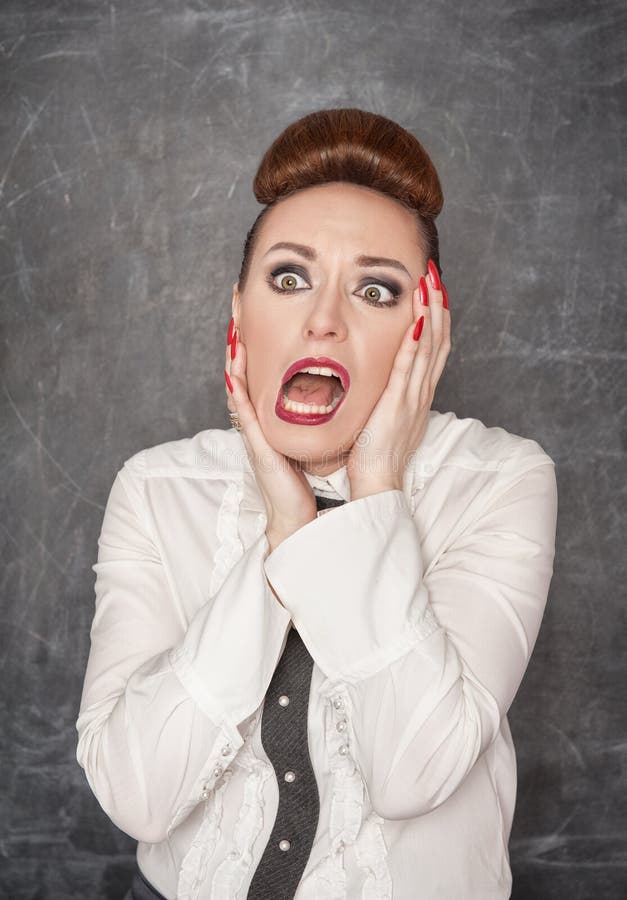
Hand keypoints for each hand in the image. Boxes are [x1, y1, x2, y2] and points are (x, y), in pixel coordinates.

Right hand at [224, 327, 317, 554]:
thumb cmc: (301, 485)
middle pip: (242, 377)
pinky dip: (238, 394)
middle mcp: (258, 426)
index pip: (258, 378)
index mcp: (269, 423)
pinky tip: (234, 373)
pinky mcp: (258, 448)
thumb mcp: (304, 444)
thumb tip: (322, 399)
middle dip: (238, 345)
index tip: (253, 320)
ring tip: (233, 331)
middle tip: (236, 312)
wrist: (296, 518)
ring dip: (233, 361)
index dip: (253, 349)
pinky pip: (245, 416)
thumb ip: (308, 422)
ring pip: (239, 390)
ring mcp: (254, 436)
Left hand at [346, 259, 450, 499]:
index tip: (434, 290)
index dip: (437, 317)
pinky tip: (416, 321)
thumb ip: (387, 394)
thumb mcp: (385, 416)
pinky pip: (408, 370)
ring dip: (430, 314)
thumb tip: (382, 379)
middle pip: (439, 340)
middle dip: (438, 305)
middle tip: (435, 275)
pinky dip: (415, 344)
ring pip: (429, 349)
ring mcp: (412, 399)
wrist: (377, 483)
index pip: (435, 348)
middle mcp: (421, 393)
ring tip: (429, 284)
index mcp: (418, 394)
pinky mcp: (398, 407)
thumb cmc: (374, 454)